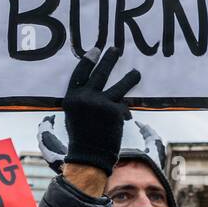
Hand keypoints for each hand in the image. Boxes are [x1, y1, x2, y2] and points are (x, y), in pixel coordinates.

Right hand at [62, 46, 139, 175]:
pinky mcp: (116, 111)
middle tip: (116, 49)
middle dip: (109, 60)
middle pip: (100, 73)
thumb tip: (96, 85)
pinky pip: (123, 106)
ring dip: (130, 78)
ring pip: (120, 86)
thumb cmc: (81, 136)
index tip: (96, 50)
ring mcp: (101, 104)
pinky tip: (121, 120)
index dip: (88, 61)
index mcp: (71, 98)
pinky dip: (123, 111)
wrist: (89, 156)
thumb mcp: (74, 115)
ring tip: (136, 73)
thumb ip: (82, 99)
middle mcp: (85, 98)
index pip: (80, 74)